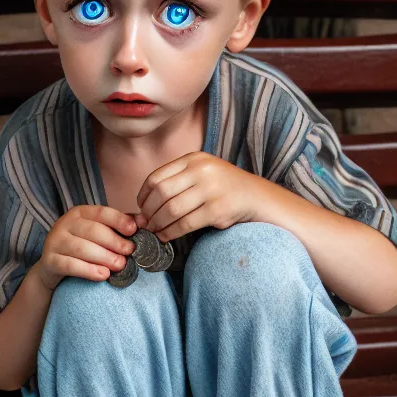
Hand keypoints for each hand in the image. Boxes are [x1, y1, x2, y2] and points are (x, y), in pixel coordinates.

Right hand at [35, 205, 136, 291]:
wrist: (53, 267)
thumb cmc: (83, 247)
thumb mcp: (99, 233)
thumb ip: (119, 227)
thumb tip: (144, 222)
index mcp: (79, 213)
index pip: (101, 213)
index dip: (119, 220)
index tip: (134, 230)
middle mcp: (64, 224)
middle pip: (93, 231)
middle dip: (114, 242)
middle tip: (129, 253)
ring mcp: (55, 242)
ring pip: (82, 248)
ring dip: (104, 257)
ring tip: (120, 265)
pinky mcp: (49, 261)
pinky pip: (70, 265)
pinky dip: (89, 270)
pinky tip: (103, 275)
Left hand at [135, 152, 265, 240]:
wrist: (255, 196)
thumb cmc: (221, 187)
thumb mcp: (200, 172)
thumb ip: (175, 182)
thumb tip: (142, 208)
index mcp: (193, 159)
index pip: (156, 177)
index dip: (143, 196)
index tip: (141, 208)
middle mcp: (201, 171)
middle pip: (161, 193)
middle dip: (149, 212)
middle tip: (146, 224)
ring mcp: (210, 189)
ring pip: (171, 210)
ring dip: (158, 224)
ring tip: (155, 231)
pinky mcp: (217, 209)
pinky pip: (185, 224)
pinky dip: (171, 233)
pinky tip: (166, 237)